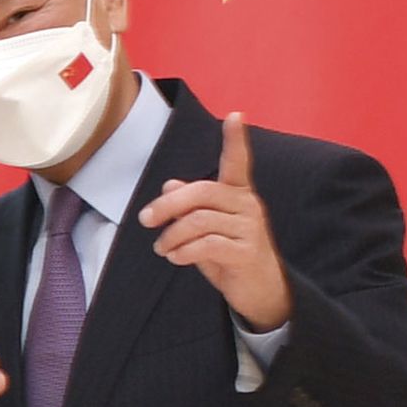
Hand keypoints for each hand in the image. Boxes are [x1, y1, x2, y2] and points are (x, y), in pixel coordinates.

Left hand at [138, 111, 290, 331]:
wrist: (260, 292)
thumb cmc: (230, 255)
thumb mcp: (207, 229)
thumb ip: (191, 207)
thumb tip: (169, 182)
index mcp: (239, 194)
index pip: (238, 161)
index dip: (236, 139)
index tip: (235, 115)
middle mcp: (248, 205)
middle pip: (202, 192)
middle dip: (168, 205)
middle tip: (146, 220)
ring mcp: (250, 229)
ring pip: (199, 221)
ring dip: (172, 235)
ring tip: (161, 248)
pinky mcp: (247, 253)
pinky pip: (208, 245)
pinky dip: (184, 251)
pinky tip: (175, 257)